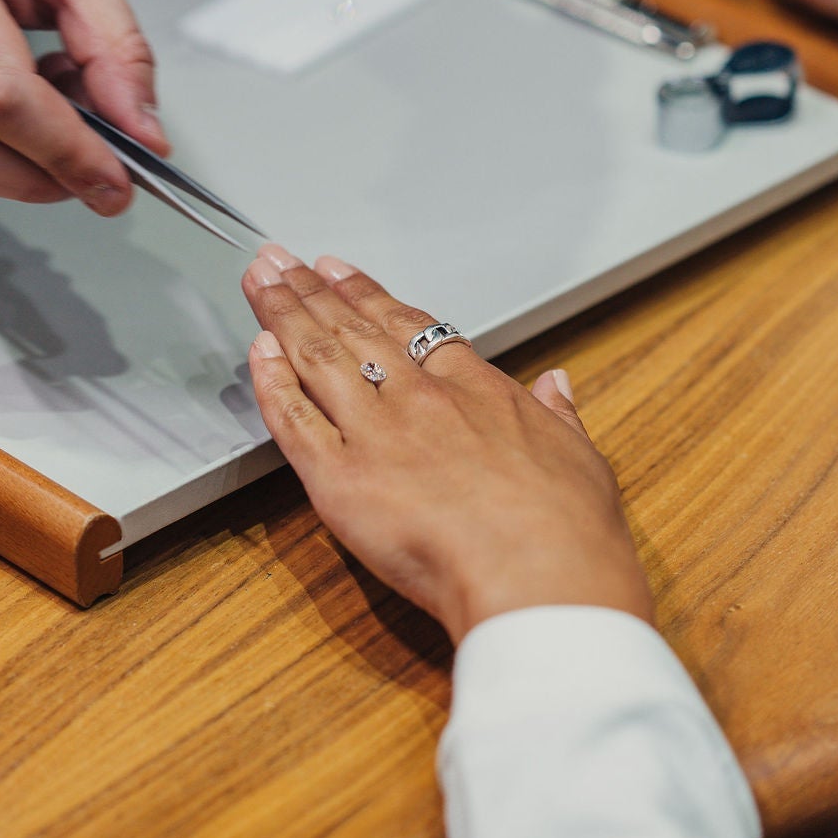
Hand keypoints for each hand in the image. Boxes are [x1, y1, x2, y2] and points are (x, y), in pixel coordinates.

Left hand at [240, 245, 652, 643]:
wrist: (541, 576)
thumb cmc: (569, 532)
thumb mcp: (581, 457)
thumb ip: (562, 416)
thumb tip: (558, 386)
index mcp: (477, 389)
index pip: (410, 327)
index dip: (368, 294)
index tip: (340, 272)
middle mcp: (421, 399)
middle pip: (354, 329)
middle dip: (312, 290)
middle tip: (281, 261)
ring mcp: (377, 433)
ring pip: (318, 357)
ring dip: (283, 314)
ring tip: (261, 281)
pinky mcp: (340, 478)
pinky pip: (292, 419)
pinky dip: (270, 382)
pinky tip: (256, 351)